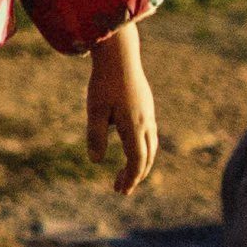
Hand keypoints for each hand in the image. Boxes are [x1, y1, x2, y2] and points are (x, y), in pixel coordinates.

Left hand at [86, 23, 158, 195]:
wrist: (120, 55)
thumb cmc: (104, 82)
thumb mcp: (95, 110)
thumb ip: (96, 136)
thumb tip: (96, 161)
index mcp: (134, 126)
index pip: (136, 160)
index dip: (130, 178)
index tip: (121, 191)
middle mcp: (146, 122)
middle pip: (147, 157)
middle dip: (135, 175)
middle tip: (120, 189)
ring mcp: (149, 113)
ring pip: (150, 146)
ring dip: (140, 163)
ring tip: (125, 173)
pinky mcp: (147, 106)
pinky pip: (149, 134)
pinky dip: (142, 149)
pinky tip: (130, 149)